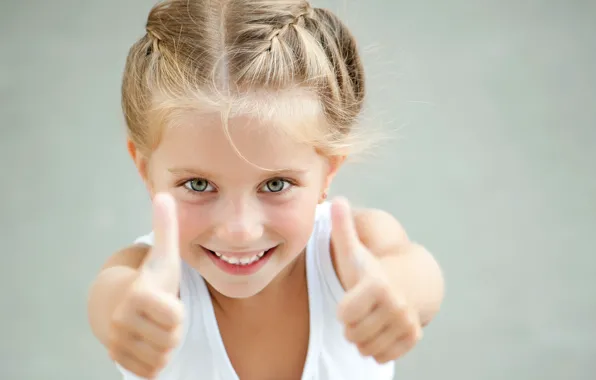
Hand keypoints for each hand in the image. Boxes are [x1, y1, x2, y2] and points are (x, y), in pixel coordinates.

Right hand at [108, 193, 183, 378]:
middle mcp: (121, 321)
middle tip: (163, 315)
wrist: (121, 304)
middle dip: (174, 329)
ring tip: (156, 326)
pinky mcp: (119, 361)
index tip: (167, 300)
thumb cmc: (153, 279)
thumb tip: (164, 194)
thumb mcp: (164, 256)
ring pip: (163, 356)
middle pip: (172, 339)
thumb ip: (167, 228)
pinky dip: (157, 359)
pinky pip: (153, 370)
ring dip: (167, 344)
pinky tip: (149, 341)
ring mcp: (117, 343)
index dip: (178, 310)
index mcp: (137, 295)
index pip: (176, 317)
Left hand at [331, 197, 421, 363]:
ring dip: (362, 338)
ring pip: (366, 348)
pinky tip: (379, 331)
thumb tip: (336, 199)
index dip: (342, 309)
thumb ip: (342, 227)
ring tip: (368, 320)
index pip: (344, 314)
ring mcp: (407, 322)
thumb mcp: (352, 250)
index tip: (350, 298)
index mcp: (377, 284)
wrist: (404, 284)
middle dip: (350, 325)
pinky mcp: (413, 337)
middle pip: (353, 334)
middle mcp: (396, 304)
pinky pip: (381, 356)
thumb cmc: (368, 269)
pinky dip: (376, 348)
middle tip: (359, 311)